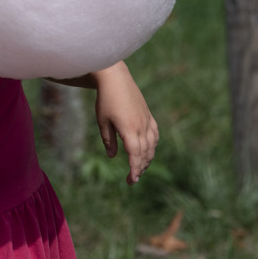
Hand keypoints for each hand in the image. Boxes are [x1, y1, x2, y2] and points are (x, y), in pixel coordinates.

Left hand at [92, 62, 158, 184]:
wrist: (115, 78)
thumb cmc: (106, 99)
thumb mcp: (103, 121)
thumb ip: (108, 140)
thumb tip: (113, 156)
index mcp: (129, 130)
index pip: (135, 155)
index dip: (135, 169)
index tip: (132, 180)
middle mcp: (141, 126)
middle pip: (145, 153)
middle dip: (140, 168)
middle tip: (133, 179)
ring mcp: (147, 120)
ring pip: (152, 145)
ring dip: (147, 158)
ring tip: (140, 167)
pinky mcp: (148, 114)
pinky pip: (155, 133)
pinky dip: (153, 144)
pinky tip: (149, 149)